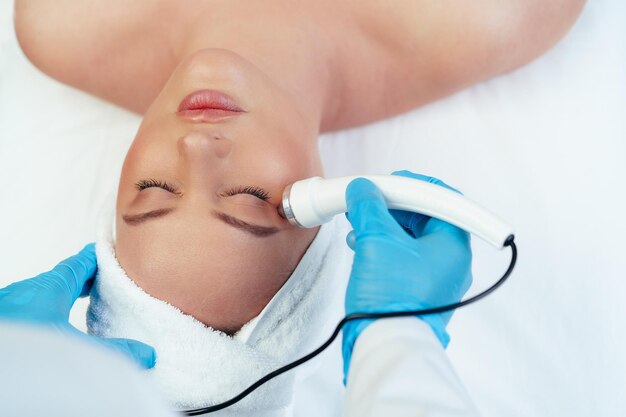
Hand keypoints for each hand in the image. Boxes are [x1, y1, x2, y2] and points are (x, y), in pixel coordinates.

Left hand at [0, 244, 155, 368]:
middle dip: (87, 276)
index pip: (80, 263)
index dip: (99, 256)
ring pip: (45, 290)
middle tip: (107, 279)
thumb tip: (146, 353)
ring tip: (84, 301)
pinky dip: (48, 305)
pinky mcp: (6, 317)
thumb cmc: (24, 351)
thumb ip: (114, 351)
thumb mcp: (78, 350)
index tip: (112, 251)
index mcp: (51, 287)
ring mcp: (12, 302)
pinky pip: (31, 303)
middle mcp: (29, 290)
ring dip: (66, 292)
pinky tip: (52, 322)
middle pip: (64, 276)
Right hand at [342, 170, 472, 380]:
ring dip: (385, 227)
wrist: (386, 346)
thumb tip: (364, 190)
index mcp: (453, 245)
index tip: (390, 184)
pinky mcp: (420, 291)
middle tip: (371, 202)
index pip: (442, 198)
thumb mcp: (377, 242)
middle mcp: (451, 261)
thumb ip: (370, 209)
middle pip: (426, 218)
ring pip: (413, 238)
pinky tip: (363, 246)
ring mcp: (437, 278)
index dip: (413, 186)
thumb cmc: (392, 301)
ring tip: (360, 226)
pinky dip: (385, 247)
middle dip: (394, 207)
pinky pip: (406, 258)